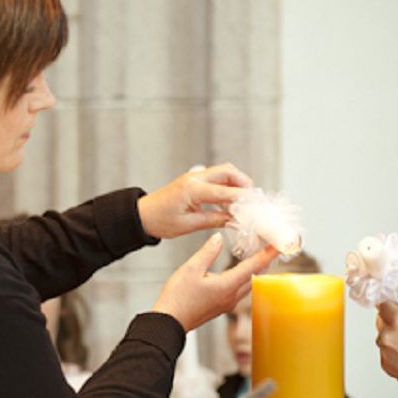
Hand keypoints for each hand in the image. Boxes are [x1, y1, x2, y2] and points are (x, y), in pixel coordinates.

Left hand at [137, 163, 251, 238]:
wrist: (141, 215)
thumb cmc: (160, 221)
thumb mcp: (188, 225)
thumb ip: (213, 220)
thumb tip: (234, 220)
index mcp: (192, 189)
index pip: (225, 192)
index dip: (243, 199)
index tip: (257, 206)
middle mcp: (194, 178)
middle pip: (228, 171)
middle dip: (244, 182)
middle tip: (254, 198)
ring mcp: (193, 176)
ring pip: (223, 171)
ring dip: (236, 182)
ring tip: (245, 201)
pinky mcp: (193, 179)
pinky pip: (215, 177)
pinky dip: (226, 184)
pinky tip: (229, 200)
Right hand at [152, 233, 277, 331]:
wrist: (168, 322)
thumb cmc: (177, 299)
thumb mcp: (191, 268)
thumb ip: (208, 252)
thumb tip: (218, 239)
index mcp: (227, 286)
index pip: (253, 266)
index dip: (267, 254)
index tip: (277, 245)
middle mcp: (230, 297)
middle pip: (255, 277)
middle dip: (264, 262)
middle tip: (270, 249)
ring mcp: (226, 304)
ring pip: (247, 285)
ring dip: (254, 272)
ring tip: (257, 259)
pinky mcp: (219, 307)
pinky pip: (238, 292)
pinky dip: (243, 280)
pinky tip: (237, 275)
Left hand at [376, 298, 397, 391]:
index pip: (383, 304)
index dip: (388, 305)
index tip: (392, 307)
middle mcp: (388, 334)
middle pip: (381, 320)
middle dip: (389, 321)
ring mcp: (384, 348)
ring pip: (382, 336)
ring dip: (391, 337)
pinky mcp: (383, 361)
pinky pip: (384, 351)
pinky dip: (391, 351)